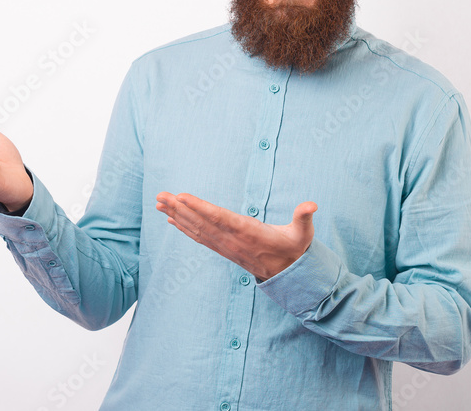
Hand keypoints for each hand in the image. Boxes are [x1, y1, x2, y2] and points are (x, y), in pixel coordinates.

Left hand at [155, 192, 316, 281]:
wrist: (287, 274)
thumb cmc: (294, 248)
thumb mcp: (303, 234)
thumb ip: (304, 218)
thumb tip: (311, 205)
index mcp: (248, 232)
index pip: (219, 218)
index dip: (200, 208)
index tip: (182, 197)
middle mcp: (232, 240)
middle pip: (201, 222)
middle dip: (179, 208)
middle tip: (160, 196)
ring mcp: (225, 246)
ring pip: (197, 229)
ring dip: (177, 215)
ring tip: (159, 203)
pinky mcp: (223, 249)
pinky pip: (200, 237)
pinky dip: (184, 228)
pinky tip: (171, 219)